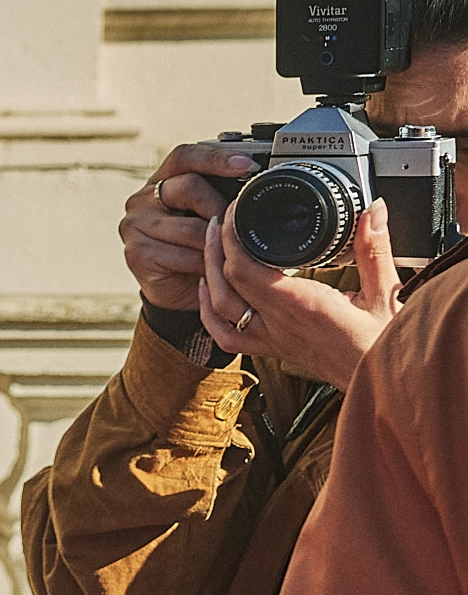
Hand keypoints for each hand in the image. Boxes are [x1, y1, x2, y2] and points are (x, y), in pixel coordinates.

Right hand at [121, 143, 246, 312]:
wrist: (180, 289)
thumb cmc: (198, 245)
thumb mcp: (210, 214)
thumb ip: (221, 194)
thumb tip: (259, 176)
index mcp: (161, 181)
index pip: (184, 156)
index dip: (216, 158)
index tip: (248, 165)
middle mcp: (142, 199)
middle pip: (188, 187)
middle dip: (221, 205)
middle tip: (240, 222)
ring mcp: (135, 226)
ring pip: (190, 226)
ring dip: (216, 240)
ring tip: (230, 249)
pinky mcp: (137, 253)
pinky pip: (182, 255)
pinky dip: (205, 262)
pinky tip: (213, 266)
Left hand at [202, 200, 397, 386]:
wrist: (387, 384)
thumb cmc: (387, 344)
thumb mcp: (387, 291)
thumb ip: (374, 249)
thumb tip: (372, 210)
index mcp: (303, 307)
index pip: (247, 270)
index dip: (232, 239)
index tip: (235, 214)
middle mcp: (280, 325)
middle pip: (228, 284)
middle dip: (216, 248)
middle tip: (219, 221)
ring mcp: (273, 340)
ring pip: (220, 309)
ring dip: (209, 275)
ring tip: (210, 246)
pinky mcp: (274, 350)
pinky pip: (227, 336)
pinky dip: (208, 312)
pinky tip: (207, 292)